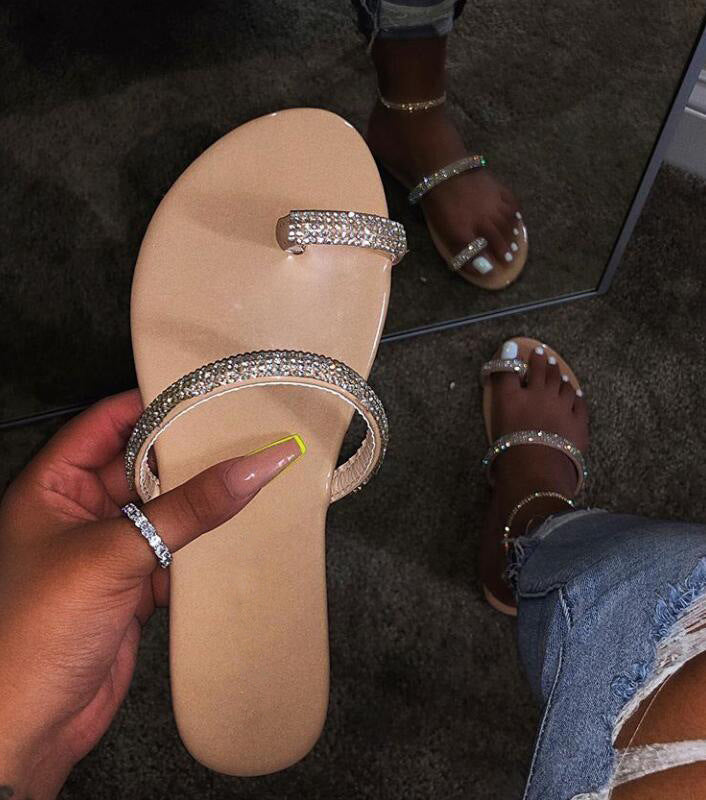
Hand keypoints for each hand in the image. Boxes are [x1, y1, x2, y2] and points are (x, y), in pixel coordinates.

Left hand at [0, 391, 302, 798]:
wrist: (30, 727)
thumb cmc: (38, 630)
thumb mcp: (115, 553)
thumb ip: (189, 509)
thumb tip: (254, 466)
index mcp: (52, 486)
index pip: (105, 423)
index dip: (152, 403)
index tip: (205, 390)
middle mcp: (78, 511)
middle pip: (142, 465)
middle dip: (188, 453)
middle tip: (244, 431)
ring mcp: (108, 550)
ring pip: (164, 510)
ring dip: (201, 501)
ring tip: (253, 474)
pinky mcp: (132, 587)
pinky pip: (175, 551)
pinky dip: (203, 545)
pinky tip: (238, 532)